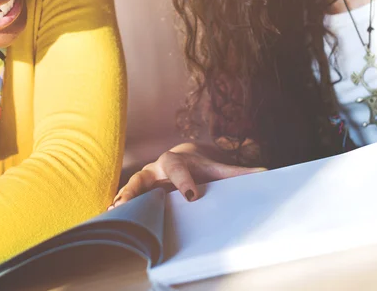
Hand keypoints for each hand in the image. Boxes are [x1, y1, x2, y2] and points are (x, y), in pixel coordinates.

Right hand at [110, 143, 265, 207]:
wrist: (182, 158)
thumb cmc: (200, 166)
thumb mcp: (216, 168)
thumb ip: (238, 172)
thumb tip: (266, 173)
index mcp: (175, 161)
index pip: (179, 170)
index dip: (184, 181)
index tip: (192, 195)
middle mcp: (155, 169)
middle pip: (143, 177)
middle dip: (136, 188)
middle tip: (128, 201)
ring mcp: (144, 181)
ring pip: (130, 188)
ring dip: (121, 200)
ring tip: (113, 213)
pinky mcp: (138, 193)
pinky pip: (127, 199)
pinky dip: (119, 208)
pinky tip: (109, 219)